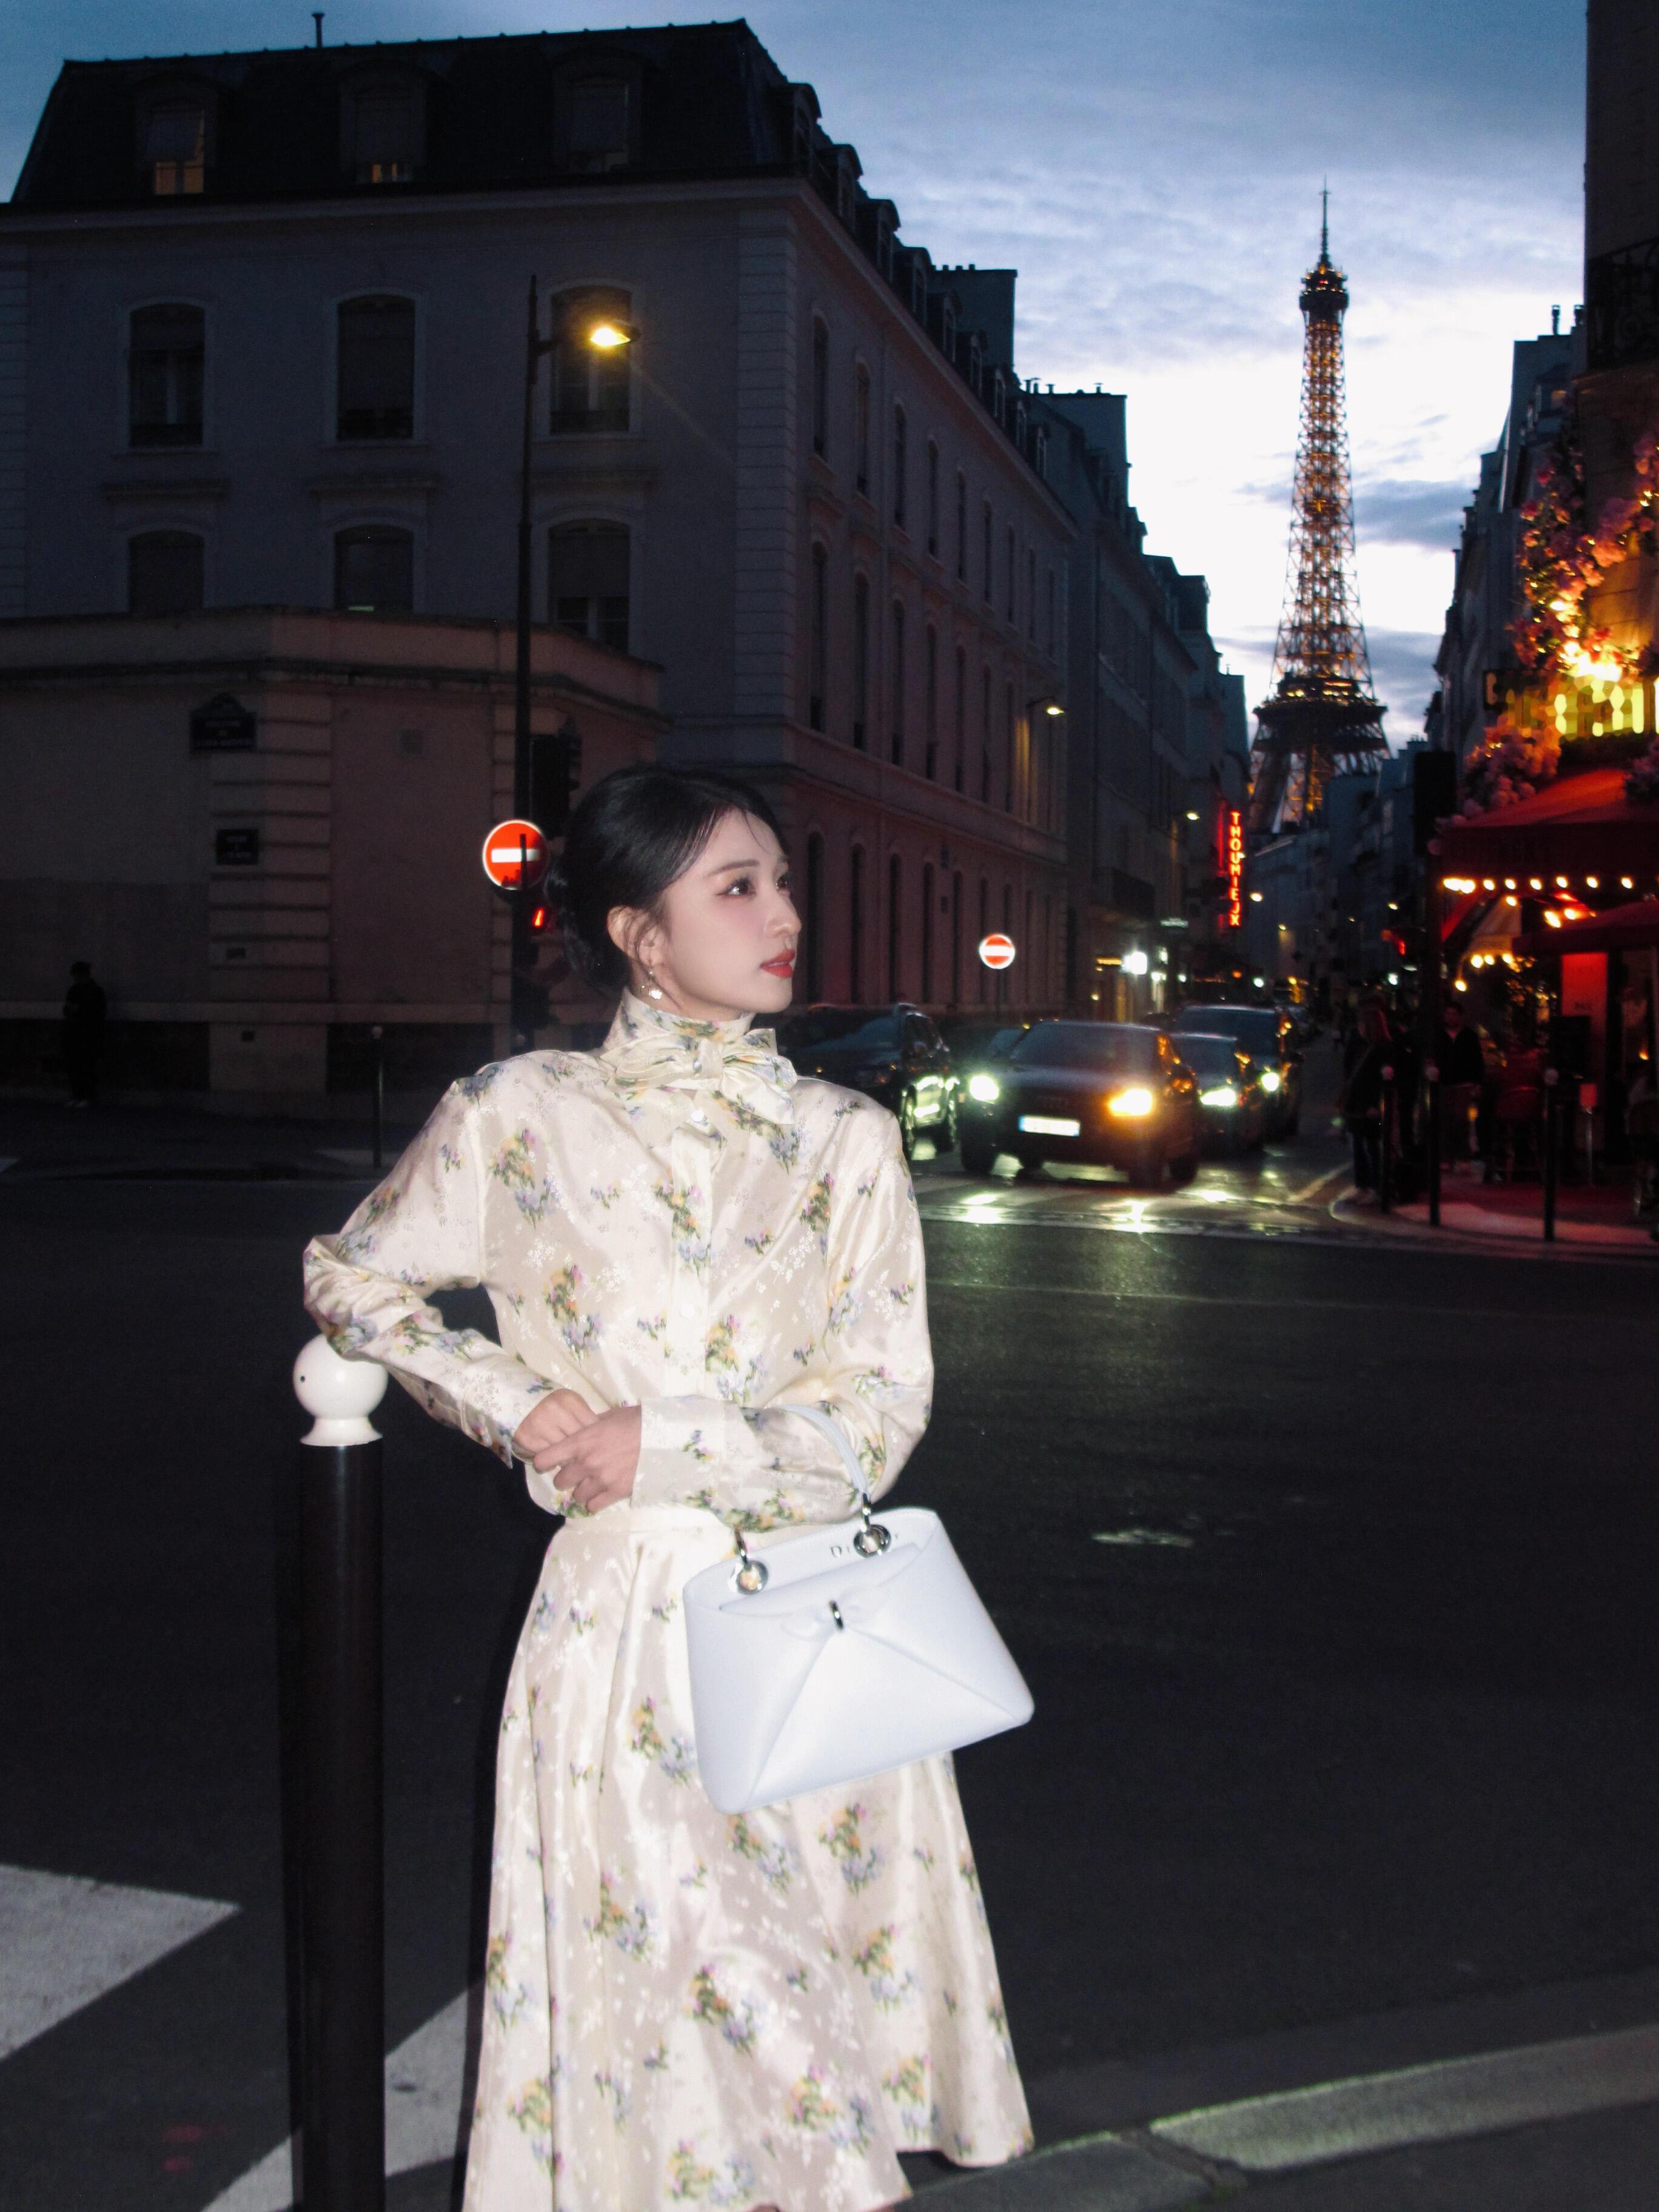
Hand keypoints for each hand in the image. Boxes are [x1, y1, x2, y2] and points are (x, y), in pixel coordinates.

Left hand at [512, 1392, 639, 1514]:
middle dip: (566, 1477)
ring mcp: (602, 1479)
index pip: (546, 1458)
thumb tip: (581, 1427)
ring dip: (581, 1490)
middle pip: (561, 1481)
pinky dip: (594, 1502)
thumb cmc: (636, 1421)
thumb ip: (590, 1425)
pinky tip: (600, 1494)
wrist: (663, 1436)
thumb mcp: (609, 1416)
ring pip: (577, 1495)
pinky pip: (594, 1505)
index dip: (544, 1461)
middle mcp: (587, 1462)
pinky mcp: (616, 1492)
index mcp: (581, 1441)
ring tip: (590, 1484)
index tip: (547, 1462)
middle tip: (575, 1473)